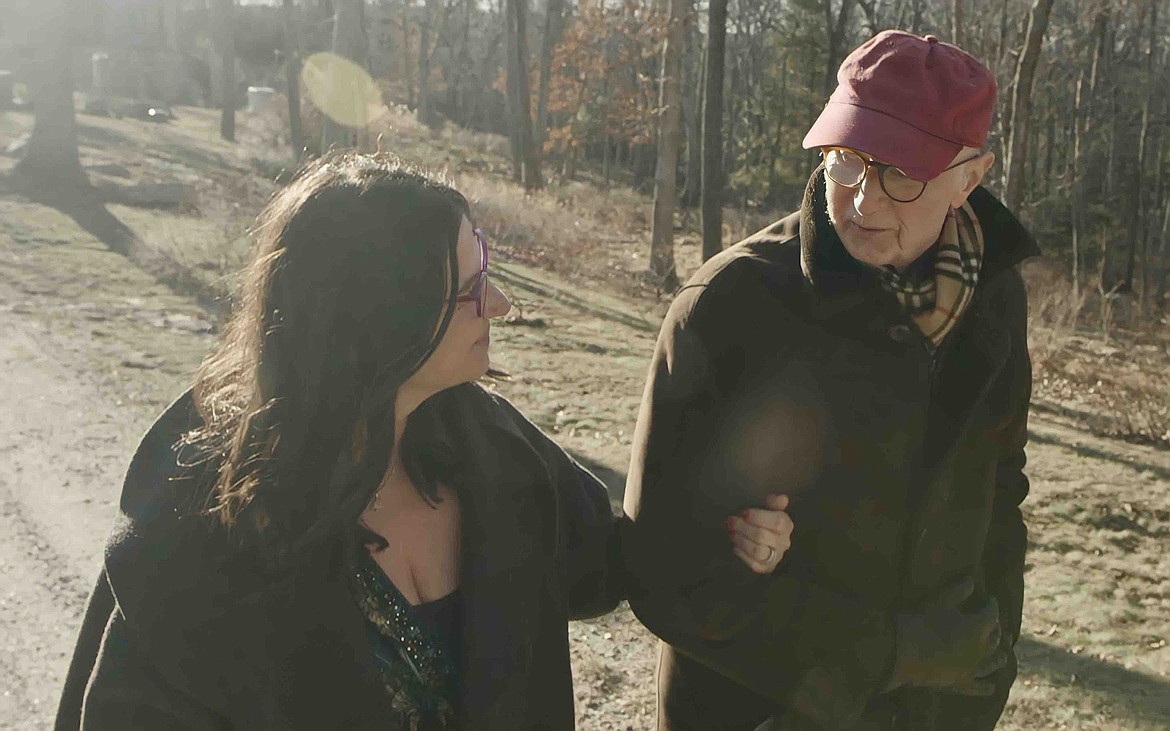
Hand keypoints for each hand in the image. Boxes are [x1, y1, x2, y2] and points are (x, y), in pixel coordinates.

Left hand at [726, 494, 792, 573]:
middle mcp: (784, 542)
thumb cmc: (763, 521)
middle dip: (743, 528)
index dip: (758, 517)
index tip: (743, 513)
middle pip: (762, 536)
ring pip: (758, 551)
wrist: (762, 543)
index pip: (777, 522)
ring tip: (731, 533)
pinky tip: (735, 545)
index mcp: (786, 525)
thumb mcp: (768, 508)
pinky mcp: (766, 568)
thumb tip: (782, 498)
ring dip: (741, 541)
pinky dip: (742, 553)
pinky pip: (753, 563)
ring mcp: (776, 556)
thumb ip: (773, 502)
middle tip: (731, 521)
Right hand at [889, 578, 1006, 695]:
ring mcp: (973, 669)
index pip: (992, 613)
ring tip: (1003, 654)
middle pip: (995, 638)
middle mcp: (981, 649)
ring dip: (999, 657)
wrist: (904, 652)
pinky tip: (992, 686)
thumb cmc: (922, 622)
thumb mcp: (940, 601)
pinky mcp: (962, 684)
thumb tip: (972, 580)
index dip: (992, 605)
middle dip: (996, 629)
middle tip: (995, 623)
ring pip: (993, 663)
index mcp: (978, 627)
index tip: (991, 599)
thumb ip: (959, 591)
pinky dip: (987, 686)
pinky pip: (980, 687)